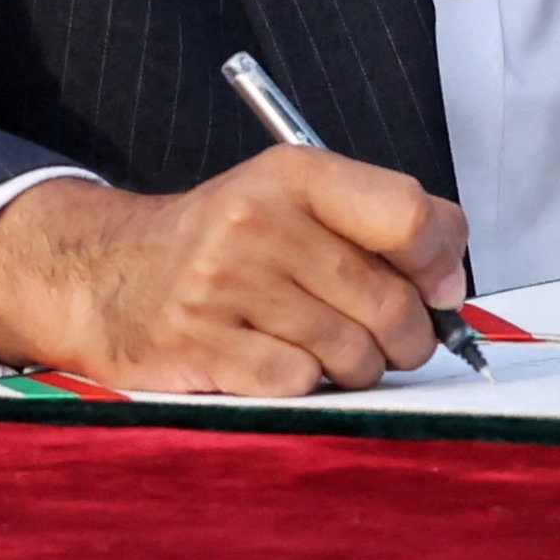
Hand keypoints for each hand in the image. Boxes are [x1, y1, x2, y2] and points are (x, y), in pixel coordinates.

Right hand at [0, 152, 470, 395]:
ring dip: (352, 367)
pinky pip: (301, 384)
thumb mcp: (297, 204)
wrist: (108, 274)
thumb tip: (450, 289)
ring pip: (354, 355)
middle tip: (376, 336)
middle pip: (392, 304)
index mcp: (293, 174)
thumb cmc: (228, 246)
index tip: (434, 286)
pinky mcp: (202, 343)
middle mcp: (258, 220)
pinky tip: (270, 360)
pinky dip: (301, 385)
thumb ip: (383, 228)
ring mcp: (225, 282)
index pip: (411, 216)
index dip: (441, 263)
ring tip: (316, 346)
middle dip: (404, 338)